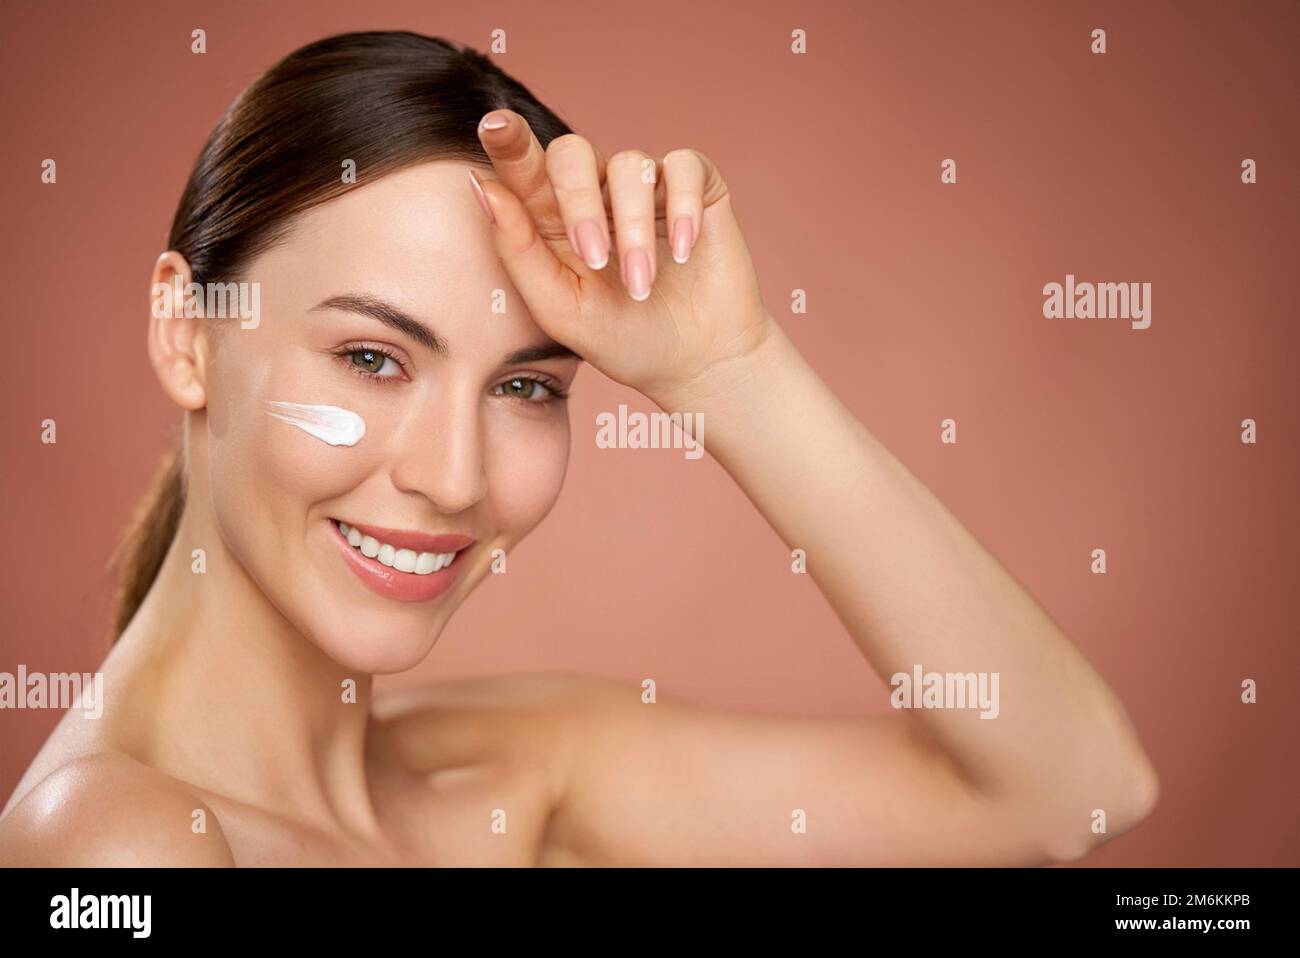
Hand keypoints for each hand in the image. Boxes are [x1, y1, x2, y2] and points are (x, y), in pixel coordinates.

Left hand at [468, 110, 774, 407]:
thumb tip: (484, 187)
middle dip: (579, 201)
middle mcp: (598, 193)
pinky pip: (684, 166)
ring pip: (629, 165)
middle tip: (595, 259)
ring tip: (641, 284)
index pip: (524, 166)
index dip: (509, 141)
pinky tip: (684, 253)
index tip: (495, 126)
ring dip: (633, 228)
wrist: (697, 365)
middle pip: (572, 153)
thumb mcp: (561, 309)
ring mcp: (647, 187)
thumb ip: (520, 252)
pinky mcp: (698, 188)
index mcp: (553, 219)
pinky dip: (682, 205)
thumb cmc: (623, 339)